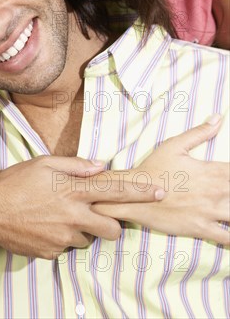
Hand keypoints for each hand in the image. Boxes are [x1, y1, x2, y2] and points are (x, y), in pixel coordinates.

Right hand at [0, 155, 163, 258]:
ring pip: (87, 238)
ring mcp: (63, 237)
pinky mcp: (52, 252)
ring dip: (82, 230)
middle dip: (111, 224)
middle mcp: (73, 216)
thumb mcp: (44, 163)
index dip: (140, 192)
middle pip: (111, 228)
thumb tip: (100, 166)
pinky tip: (45, 226)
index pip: (115, 191)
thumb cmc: (16, 182)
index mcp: (74, 190)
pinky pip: (66, 247)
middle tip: (97, 215)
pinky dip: (62, 238)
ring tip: (58, 216)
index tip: (160, 193)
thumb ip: (75, 166)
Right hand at [92, 116, 229, 244]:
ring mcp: (209, 211)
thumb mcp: (174, 145)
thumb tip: (218, 118)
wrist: (134, 193)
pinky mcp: (201, 228)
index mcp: (211, 170)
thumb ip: (199, 132)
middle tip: (228, 193)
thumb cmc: (154, 168)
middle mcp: (215, 191)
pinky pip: (227, 238)